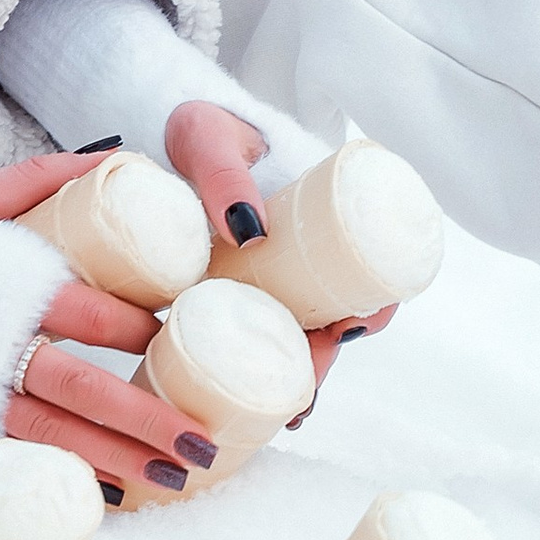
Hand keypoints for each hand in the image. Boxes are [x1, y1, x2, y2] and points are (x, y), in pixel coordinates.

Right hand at [0, 147, 217, 500]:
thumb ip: (41, 179)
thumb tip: (114, 162)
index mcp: (2, 278)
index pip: (93, 308)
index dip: (142, 327)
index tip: (179, 334)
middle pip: (85, 387)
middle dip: (149, 418)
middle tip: (203, 442)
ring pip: (55, 434)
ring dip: (118, 460)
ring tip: (173, 479)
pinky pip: (15, 454)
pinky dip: (64, 472)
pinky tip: (108, 489)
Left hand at [161, 101, 397, 416]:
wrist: (166, 122)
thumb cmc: (200, 124)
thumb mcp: (208, 137)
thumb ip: (222, 172)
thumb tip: (249, 229)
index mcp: (321, 214)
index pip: (370, 269)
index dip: (373, 306)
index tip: (349, 330)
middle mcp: (305, 251)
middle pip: (336, 315)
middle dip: (325, 361)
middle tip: (302, 397)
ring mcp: (273, 272)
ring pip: (298, 332)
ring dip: (295, 375)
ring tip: (280, 418)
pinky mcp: (236, 287)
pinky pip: (256, 332)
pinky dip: (257, 368)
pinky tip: (244, 408)